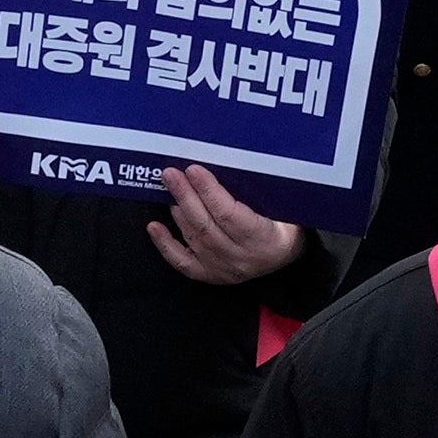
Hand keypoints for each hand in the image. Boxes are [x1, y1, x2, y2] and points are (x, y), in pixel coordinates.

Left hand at [144, 167, 300, 286]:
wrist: (284, 255)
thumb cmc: (283, 223)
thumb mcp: (283, 206)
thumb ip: (259, 191)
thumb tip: (230, 162)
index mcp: (262, 238)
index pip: (229, 214)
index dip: (209, 191)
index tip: (194, 170)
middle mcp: (240, 257)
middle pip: (206, 225)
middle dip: (186, 196)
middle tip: (171, 174)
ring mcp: (221, 268)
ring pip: (193, 238)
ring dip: (178, 211)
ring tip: (168, 187)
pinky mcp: (208, 275)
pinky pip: (181, 261)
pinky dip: (165, 244)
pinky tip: (153, 227)